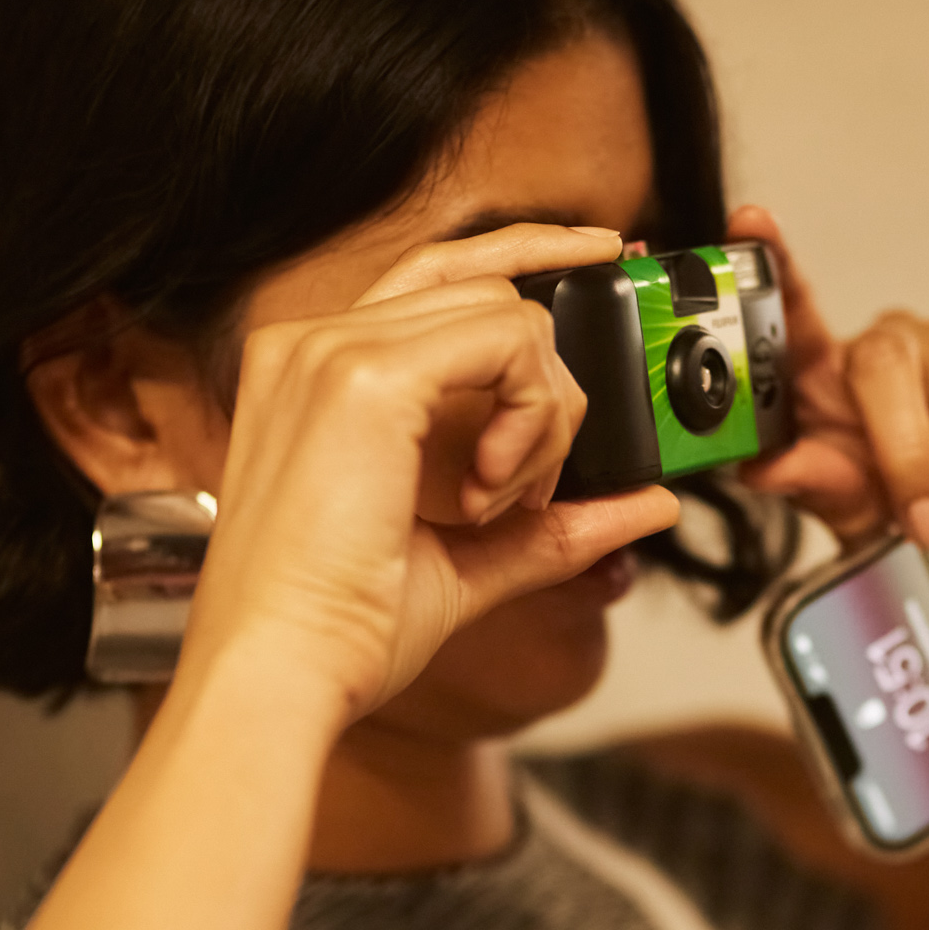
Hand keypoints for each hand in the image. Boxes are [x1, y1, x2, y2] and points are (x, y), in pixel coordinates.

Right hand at [177, 226, 677, 729]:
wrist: (281, 673)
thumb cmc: (336, 630)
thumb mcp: (464, 562)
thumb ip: (549, 524)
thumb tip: (647, 503)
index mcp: (314, 370)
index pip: (440, 274)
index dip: (531, 256)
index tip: (603, 258)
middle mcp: (313, 342)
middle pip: (488, 291)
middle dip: (544, 390)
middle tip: (522, 491)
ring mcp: (334, 348)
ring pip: (510, 315)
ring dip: (539, 416)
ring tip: (494, 503)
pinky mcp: (369, 374)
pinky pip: (510, 340)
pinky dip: (531, 419)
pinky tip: (489, 490)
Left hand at [729, 206, 928, 617]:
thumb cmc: (915, 505)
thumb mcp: (855, 508)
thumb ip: (813, 484)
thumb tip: (762, 470)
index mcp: (829, 376)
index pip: (792, 314)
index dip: (774, 266)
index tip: (750, 221)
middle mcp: (896, 342)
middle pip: (888, 382)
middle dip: (914, 476)